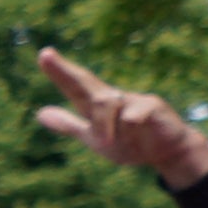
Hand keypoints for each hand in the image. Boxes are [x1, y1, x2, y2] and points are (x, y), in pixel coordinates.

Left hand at [34, 47, 207, 186]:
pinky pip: (131, 116)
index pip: (75, 87)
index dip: (59, 72)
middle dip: (64, 71)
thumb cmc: (130, 143)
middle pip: (86, 82)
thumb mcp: (94, 138)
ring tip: (108, 142)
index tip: (44, 54)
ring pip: (106, 103)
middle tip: (45, 55)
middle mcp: (113, 97)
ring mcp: (133, 99)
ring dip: (103, 126)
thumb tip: (40, 113)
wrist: (167, 153)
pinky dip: (127, 130)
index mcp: (96, 106)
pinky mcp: (153, 106)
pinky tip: (133, 137)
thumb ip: (69, 125)